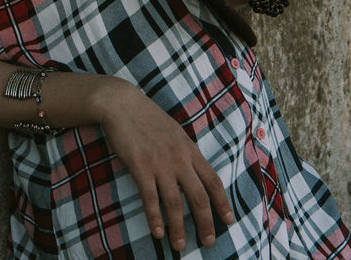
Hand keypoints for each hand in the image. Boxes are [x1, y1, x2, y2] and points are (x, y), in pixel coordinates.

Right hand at [96, 80, 232, 251]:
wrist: (121, 104)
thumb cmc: (146, 116)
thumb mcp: (174, 131)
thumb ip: (184, 151)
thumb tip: (193, 169)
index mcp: (189, 150)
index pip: (213, 181)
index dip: (223, 203)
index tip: (229, 220)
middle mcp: (179, 159)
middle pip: (199, 197)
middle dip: (206, 223)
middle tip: (208, 242)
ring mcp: (160, 164)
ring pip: (175, 203)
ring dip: (179, 227)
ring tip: (179, 246)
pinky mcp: (140, 167)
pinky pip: (150, 198)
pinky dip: (155, 218)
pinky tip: (158, 232)